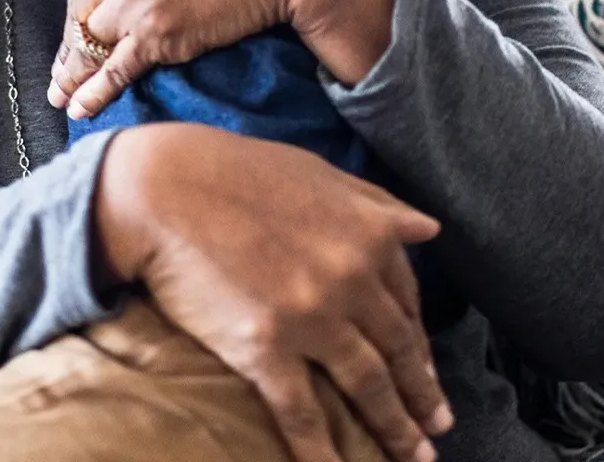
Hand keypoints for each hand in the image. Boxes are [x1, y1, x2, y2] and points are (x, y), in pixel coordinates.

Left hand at [51, 0, 400, 117]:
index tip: (82, 13)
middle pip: (78, 7)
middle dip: (71, 37)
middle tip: (61, 64)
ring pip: (87, 42)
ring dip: (70, 72)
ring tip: (59, 93)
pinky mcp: (159, 35)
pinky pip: (112, 70)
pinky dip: (91, 93)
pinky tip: (77, 108)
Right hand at [95, 124, 453, 461]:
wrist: (164, 187)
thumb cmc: (236, 170)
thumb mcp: (320, 173)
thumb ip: (376, 204)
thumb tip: (429, 229)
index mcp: (370, 236)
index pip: (408, 302)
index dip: (420, 342)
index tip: (426, 369)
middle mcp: (353, 280)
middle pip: (399, 350)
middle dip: (423, 394)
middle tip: (439, 426)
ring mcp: (313, 318)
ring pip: (368, 386)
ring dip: (396, 428)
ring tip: (414, 456)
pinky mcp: (266, 349)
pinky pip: (303, 413)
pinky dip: (323, 452)